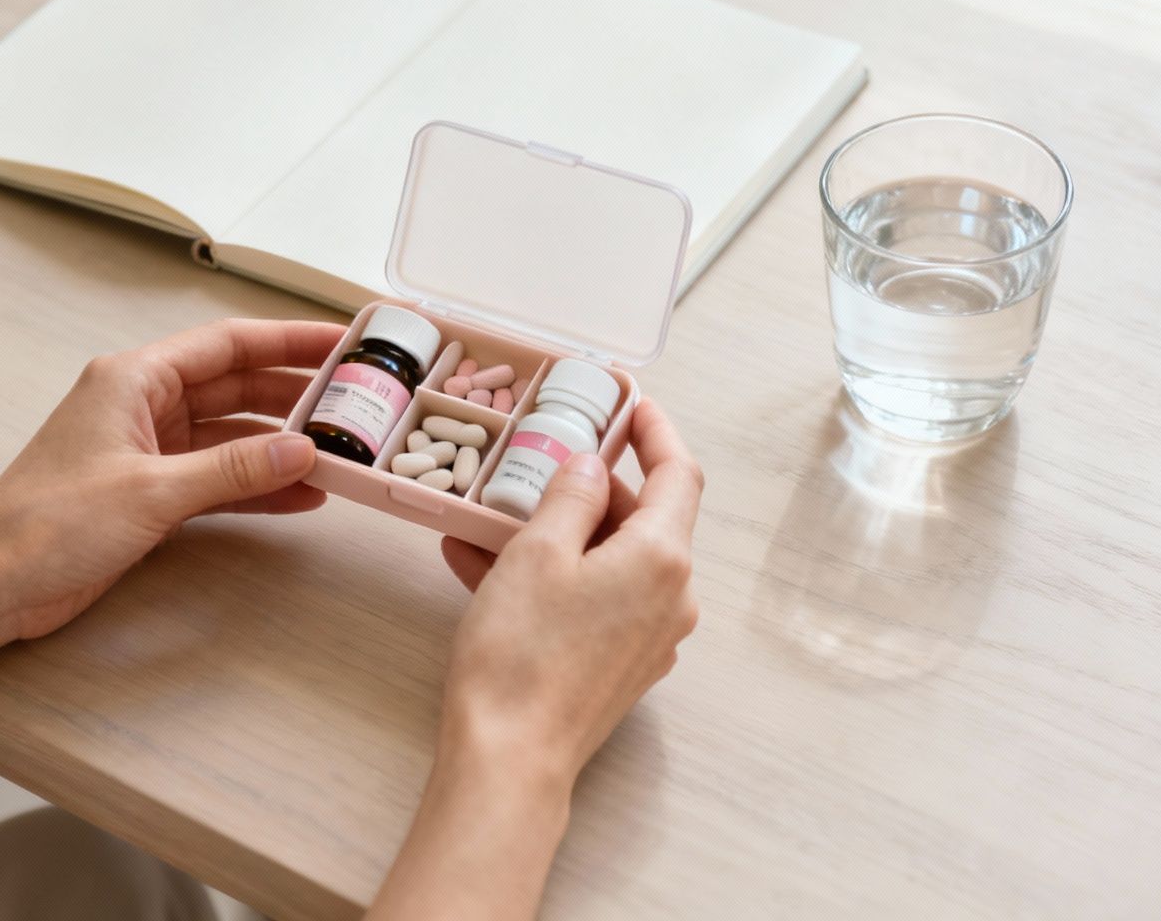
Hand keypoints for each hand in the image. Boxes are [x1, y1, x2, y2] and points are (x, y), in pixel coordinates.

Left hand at [0, 318, 344, 641]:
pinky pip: (216, 478)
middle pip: (236, 386)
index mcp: (134, 378)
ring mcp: (145, 449)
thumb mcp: (152, 491)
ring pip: (230, 435)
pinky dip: (255, 486)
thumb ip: (234, 470)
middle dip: (295, 396)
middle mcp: (141, 404)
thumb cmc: (46, 523)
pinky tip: (299, 497)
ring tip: (339, 456)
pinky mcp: (146, 493)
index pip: (228, 344)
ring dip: (279, 447)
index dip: (290, 339)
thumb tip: (303, 451)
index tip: (344, 340)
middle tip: (355, 405)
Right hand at [435, 398, 701, 783]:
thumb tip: (591, 465)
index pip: (679, 473)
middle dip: (592, 486)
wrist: (510, 759)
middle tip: (542, 458)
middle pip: (643, 518)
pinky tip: (481, 565)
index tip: (631, 402)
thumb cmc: (521, 654)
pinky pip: (594, 600)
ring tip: (490, 515)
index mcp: (662, 558)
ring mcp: (649, 637)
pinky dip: (553, 576)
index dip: (656, 431)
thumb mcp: (536, 553)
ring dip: (559, 532)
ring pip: (610, 560)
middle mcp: (672, 598)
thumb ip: (570, 496)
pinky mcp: (620, 667)